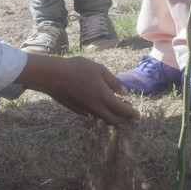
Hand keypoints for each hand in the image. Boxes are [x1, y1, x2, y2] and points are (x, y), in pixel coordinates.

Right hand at [16, 54, 138, 124]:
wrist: (53, 76)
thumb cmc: (77, 69)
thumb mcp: (99, 70)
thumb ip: (113, 82)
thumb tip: (124, 92)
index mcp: (104, 97)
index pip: (123, 111)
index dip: (132, 114)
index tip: (137, 114)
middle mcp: (96, 108)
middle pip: (113, 120)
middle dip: (123, 119)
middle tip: (127, 114)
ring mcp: (85, 110)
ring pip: (102, 118)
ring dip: (110, 116)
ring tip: (114, 108)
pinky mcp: (76, 110)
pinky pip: (91, 114)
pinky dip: (99, 112)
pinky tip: (97, 104)